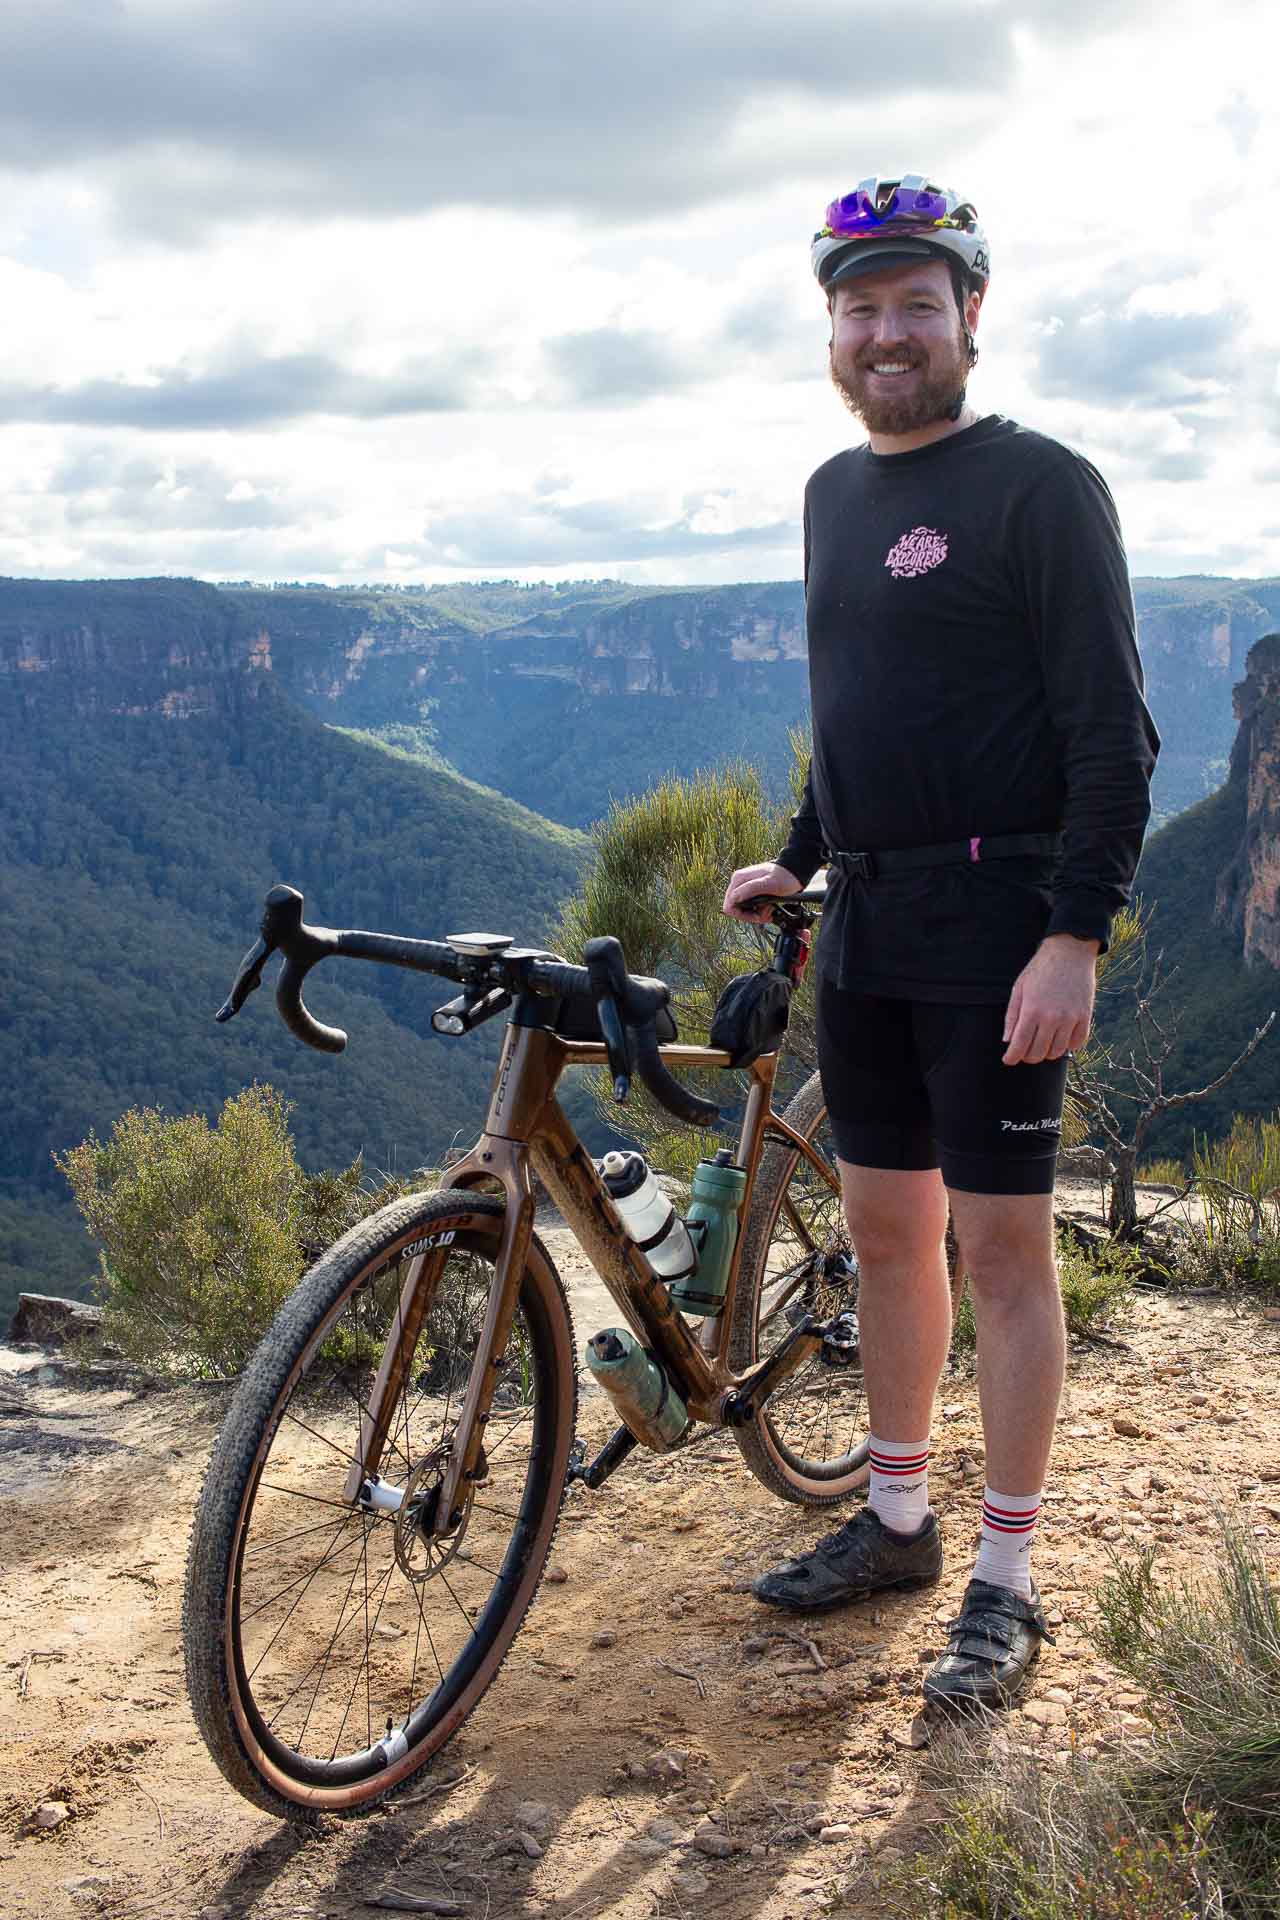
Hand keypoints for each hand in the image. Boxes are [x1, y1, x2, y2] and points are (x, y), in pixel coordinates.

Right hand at [722, 861, 802, 922]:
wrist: (794, 872)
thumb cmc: (784, 877)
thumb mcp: (769, 884)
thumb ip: (750, 889)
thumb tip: (734, 898)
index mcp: (739, 880)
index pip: (729, 906)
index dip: (742, 915)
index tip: (758, 915)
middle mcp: (739, 882)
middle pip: (735, 908)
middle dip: (750, 916)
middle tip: (765, 914)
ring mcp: (745, 886)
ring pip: (742, 909)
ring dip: (755, 914)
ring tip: (769, 910)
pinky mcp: (751, 890)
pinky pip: (749, 905)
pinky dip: (758, 910)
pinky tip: (768, 908)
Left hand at [1001, 934, 1099, 1065]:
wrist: (1069, 952)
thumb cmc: (1040, 969)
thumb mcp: (1019, 989)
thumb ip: (1012, 1016)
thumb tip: (1008, 1040)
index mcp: (1032, 1011)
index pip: (1019, 1045)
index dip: (1012, 1057)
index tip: (1008, 1060)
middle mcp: (1052, 1018)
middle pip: (1038, 1053)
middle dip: (1027, 1056)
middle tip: (1024, 1051)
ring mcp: (1071, 1018)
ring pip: (1057, 1052)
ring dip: (1047, 1052)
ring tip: (1041, 1043)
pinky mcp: (1086, 1016)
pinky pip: (1077, 1044)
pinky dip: (1067, 1046)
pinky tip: (1060, 1038)